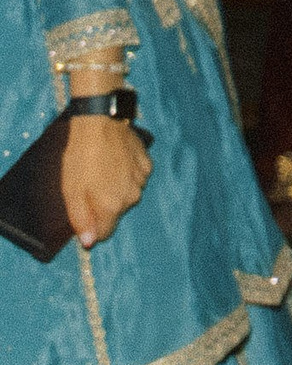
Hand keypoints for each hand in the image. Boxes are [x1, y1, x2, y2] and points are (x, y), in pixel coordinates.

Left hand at [62, 114, 150, 248]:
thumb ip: (80, 219)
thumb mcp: (71, 191)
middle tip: (89, 186)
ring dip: (116, 189)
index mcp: (111, 207)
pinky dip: (126, 174)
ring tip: (102, 171)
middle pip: (116, 213)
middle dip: (103, 206)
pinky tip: (115, 161)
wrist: (101, 122)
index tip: (83, 211)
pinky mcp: (147, 164)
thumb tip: (89, 242)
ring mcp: (142, 180)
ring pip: (127, 195)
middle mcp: (131, 198)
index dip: (91, 226)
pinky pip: (136, 178)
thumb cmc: (80, 157)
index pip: (104, 233)